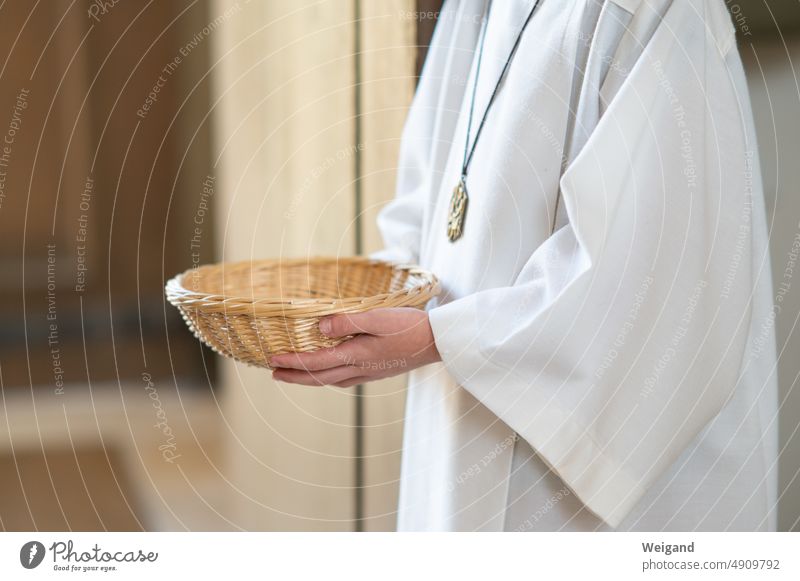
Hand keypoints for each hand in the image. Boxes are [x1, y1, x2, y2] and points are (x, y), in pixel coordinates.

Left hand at [269, 307, 440, 386]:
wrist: (438, 341)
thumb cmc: (409, 325)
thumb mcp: (377, 317)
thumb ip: (347, 322)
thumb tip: (320, 328)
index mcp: (356, 356)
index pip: (316, 362)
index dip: (293, 362)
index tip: (272, 359)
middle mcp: (360, 369)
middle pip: (319, 377)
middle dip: (295, 376)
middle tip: (274, 374)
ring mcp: (369, 372)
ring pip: (331, 380)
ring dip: (310, 378)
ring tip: (295, 374)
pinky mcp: (378, 371)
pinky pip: (345, 379)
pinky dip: (329, 377)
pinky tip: (330, 372)